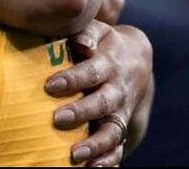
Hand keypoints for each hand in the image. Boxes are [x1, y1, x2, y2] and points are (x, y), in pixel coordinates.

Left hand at [44, 20, 153, 165]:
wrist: (137, 61)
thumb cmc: (105, 43)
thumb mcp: (100, 32)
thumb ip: (87, 33)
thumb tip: (80, 42)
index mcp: (109, 64)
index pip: (91, 72)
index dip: (73, 79)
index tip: (50, 85)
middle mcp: (117, 91)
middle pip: (102, 104)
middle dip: (81, 112)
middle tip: (57, 118)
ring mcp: (120, 112)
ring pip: (111, 131)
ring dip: (94, 145)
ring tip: (74, 155)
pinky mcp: (120, 127)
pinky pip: (117, 148)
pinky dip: (107, 160)